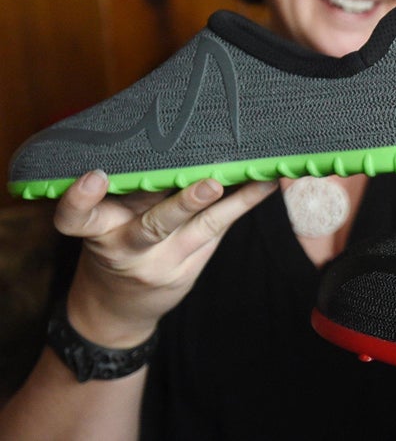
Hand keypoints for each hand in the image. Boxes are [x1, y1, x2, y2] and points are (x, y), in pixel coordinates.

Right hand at [54, 170, 276, 346]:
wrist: (117, 308)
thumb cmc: (112, 246)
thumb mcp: (103, 222)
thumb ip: (128, 190)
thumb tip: (168, 141)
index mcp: (97, 230)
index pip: (77, 217)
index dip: (80, 200)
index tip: (94, 176)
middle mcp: (127, 247)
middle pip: (152, 225)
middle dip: (182, 204)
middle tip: (209, 185)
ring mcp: (161, 261)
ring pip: (195, 229)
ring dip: (226, 205)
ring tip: (248, 182)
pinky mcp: (187, 269)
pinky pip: (217, 231)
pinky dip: (241, 205)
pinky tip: (263, 184)